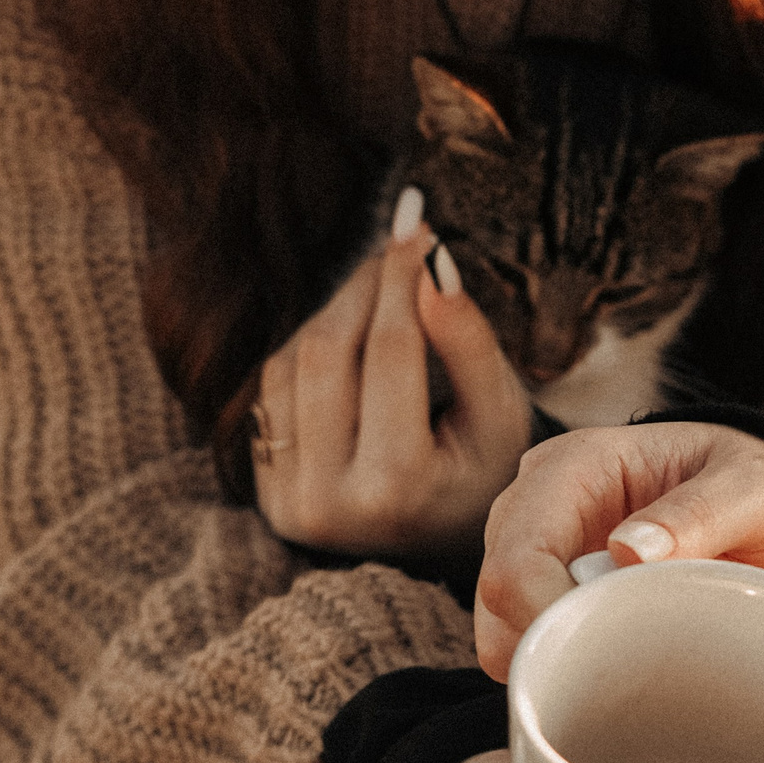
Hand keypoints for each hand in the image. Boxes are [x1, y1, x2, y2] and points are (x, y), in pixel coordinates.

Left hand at [253, 189, 529, 560]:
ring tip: (386, 289)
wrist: (445, 540)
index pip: (391, 352)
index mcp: (397, 488)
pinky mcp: (264, 490)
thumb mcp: (498, 411)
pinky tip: (353, 334)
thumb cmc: (484, 467)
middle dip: (365, 284)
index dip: (404, 277)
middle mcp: (328, 502)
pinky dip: (310, 346)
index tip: (419, 222)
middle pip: (328, 352)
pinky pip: (272, 389)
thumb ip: (468, 341)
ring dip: (337, 310)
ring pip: (292, 363)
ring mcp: (286, 501)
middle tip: (401, 240)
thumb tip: (432, 261)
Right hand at [472, 421, 763, 678]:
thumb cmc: (754, 484)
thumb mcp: (754, 489)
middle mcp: (534, 505)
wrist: (760, 502)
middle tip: (637, 662)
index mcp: (573, 467)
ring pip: (502, 633)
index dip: (546, 620)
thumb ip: (701, 513)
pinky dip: (566, 666)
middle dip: (554, 646)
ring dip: (560, 659)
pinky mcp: (545, 590)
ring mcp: (533, 549)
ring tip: (638, 652)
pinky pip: (529, 646)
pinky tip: (621, 658)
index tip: (611, 654)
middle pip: (497, 601)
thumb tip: (628, 551)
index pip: (518, 558)